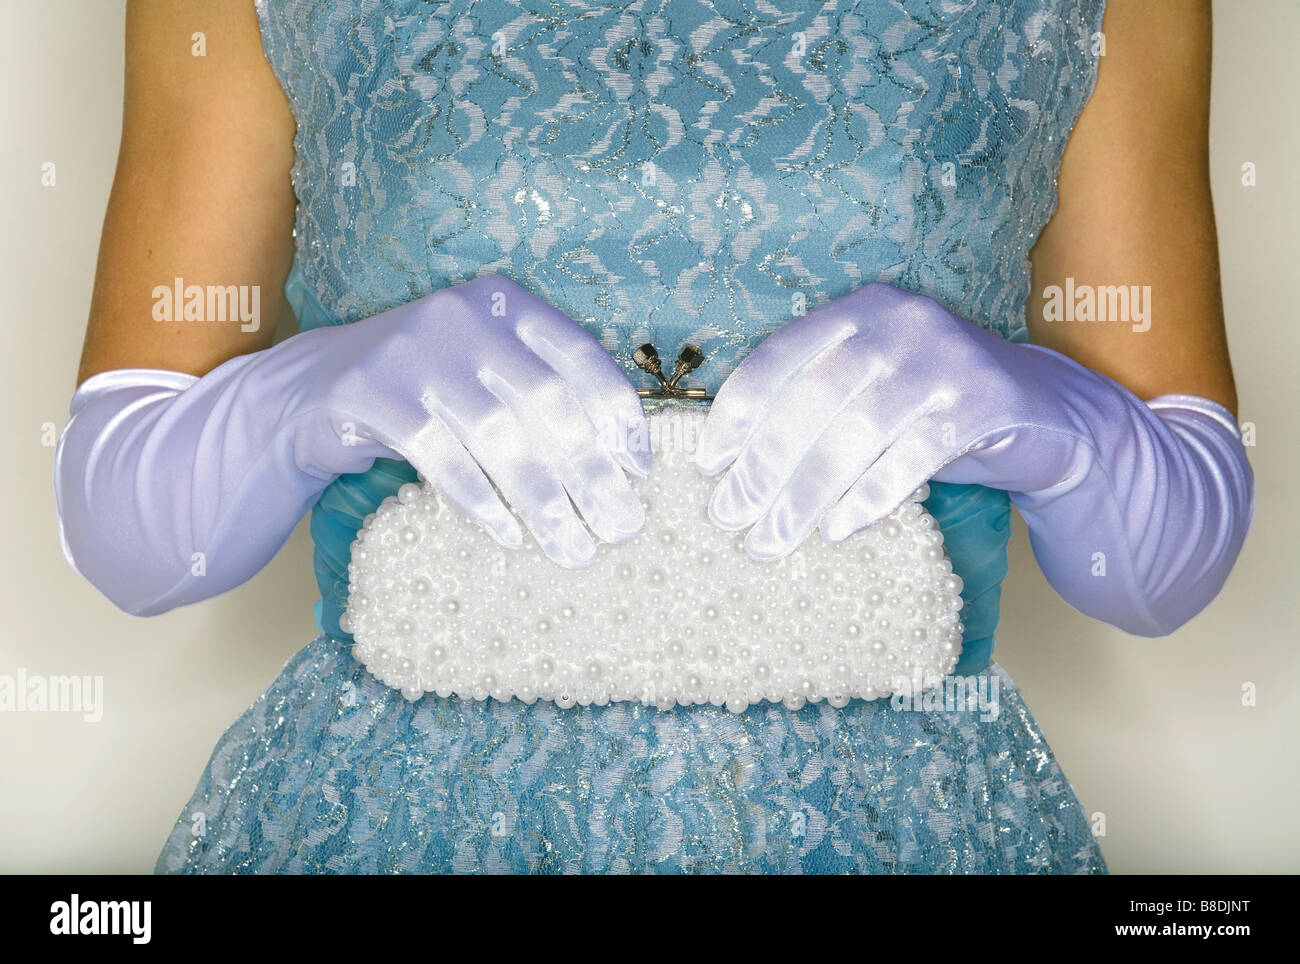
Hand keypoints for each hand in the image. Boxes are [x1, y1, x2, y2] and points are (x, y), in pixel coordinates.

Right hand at [55, 274, 650, 616]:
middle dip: (587, 472)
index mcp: (502, 304)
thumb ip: (540, 401)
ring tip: (572, 549)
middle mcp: (460, 315)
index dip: (616, 415)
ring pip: (495, 433)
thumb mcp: (484, 381)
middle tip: (620, 527)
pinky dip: (477, 500)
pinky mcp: (368, 390)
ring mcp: (411, 348)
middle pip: (544, 401)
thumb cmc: (422, 396)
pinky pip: (437, 454)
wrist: (305, 395)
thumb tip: (620, 465)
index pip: (579, 356)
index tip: (641, 472)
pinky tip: (506, 536)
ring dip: (540, 498)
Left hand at [693, 282, 1107, 559]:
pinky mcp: (984, 400)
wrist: (1047, 413)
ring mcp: (945, 357)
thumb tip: (732, 469)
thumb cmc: (931, 410)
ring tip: (773, 539)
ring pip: (855, 431)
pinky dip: (869, 496)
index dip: (736, 415)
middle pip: (811, 399)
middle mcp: (898, 321)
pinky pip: (912, 456)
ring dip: (806, 494)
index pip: (778, 357)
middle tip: (730, 517)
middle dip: (763, 466)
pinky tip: (838, 529)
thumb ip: (815, 404)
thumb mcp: (869, 389)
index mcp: (857, 309)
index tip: (707, 466)